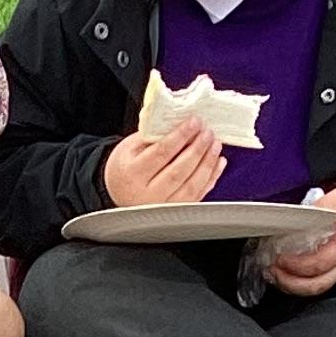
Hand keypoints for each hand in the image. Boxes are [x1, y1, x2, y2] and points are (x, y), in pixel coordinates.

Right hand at [102, 115, 223, 207]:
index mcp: (132, 176)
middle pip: (178, 172)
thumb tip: (183, 122)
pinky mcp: (174, 214)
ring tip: (215, 145)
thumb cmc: (127, 166)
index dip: (181, 136)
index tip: (194, 122)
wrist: (118, 192)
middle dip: (197, 150)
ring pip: (190, 187)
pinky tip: (217, 163)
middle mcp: (146, 197)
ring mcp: (161, 209)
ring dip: (207, 164)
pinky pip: (197, 197)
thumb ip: (155, 136)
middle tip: (208, 132)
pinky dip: (211, 178)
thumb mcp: (132, 147)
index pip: (161, 153)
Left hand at [265, 183, 335, 295]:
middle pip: (316, 285)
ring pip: (317, 289)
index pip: (317, 264)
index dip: (294, 264)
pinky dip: (301, 282)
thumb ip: (321, 208)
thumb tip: (298, 218)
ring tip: (276, 274)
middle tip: (271, 269)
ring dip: (293, 286)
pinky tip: (289, 274)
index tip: (278, 256)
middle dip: (289, 282)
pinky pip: (321, 284)